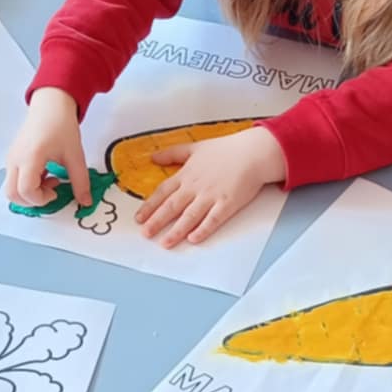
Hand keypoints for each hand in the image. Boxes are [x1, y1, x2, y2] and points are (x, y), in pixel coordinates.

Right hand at [5, 88, 90, 209]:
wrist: (51, 104)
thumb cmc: (60, 124)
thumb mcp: (75, 155)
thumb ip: (80, 181)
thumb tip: (86, 202)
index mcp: (30, 157)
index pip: (26, 191)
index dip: (41, 199)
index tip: (56, 192)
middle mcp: (15, 159)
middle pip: (12, 194)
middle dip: (32, 201)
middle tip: (51, 192)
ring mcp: (11, 159)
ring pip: (12, 188)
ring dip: (30, 193)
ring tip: (50, 180)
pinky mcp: (13, 158)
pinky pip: (14, 179)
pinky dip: (28, 184)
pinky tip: (45, 173)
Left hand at [137, 128, 285, 247]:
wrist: (252, 152)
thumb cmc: (226, 149)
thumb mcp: (195, 147)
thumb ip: (173, 154)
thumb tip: (153, 157)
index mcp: (187, 174)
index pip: (163, 192)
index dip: (149, 206)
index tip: (139, 218)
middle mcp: (195, 186)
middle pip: (172, 206)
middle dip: (157, 221)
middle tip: (146, 234)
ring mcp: (211, 195)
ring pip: (189, 216)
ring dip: (176, 231)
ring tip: (165, 243)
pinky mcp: (227, 203)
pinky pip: (213, 219)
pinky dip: (203, 229)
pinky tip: (193, 239)